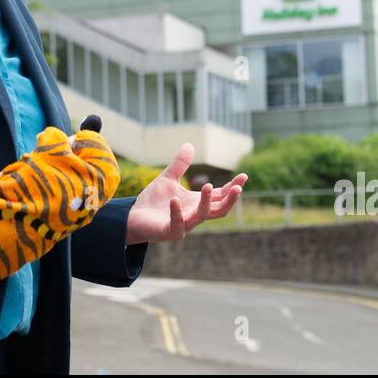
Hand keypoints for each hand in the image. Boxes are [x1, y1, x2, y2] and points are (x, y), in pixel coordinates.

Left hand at [123, 142, 246, 244]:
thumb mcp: (168, 179)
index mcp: (196, 202)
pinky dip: (177, 212)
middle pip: (219, 210)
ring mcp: (183, 225)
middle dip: (230, 199)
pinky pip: (177, 224)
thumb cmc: (153, 201)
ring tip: (206, 185)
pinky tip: (174, 200)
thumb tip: (190, 144)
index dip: (232, 187)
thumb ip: (180, 164)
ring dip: (206, 202)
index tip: (244, 176)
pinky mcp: (169, 232)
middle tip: (238, 187)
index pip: (220, 196)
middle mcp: (193, 215)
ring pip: (201, 216)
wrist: (133, 217)